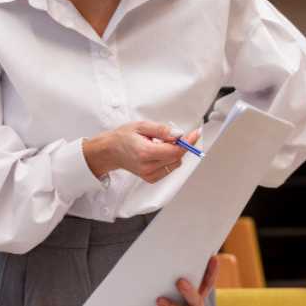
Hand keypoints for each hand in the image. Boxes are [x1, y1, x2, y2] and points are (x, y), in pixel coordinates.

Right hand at [82, 121, 197, 181]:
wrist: (110, 151)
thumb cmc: (123, 137)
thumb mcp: (141, 126)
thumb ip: (162, 130)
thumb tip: (179, 134)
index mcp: (145, 153)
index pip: (175, 150)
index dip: (188, 142)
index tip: (196, 133)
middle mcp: (148, 167)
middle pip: (177, 157)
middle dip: (181, 145)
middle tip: (172, 135)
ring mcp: (149, 175)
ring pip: (175, 163)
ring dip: (174, 152)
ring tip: (159, 144)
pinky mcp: (151, 178)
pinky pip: (169, 168)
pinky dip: (169, 159)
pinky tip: (158, 153)